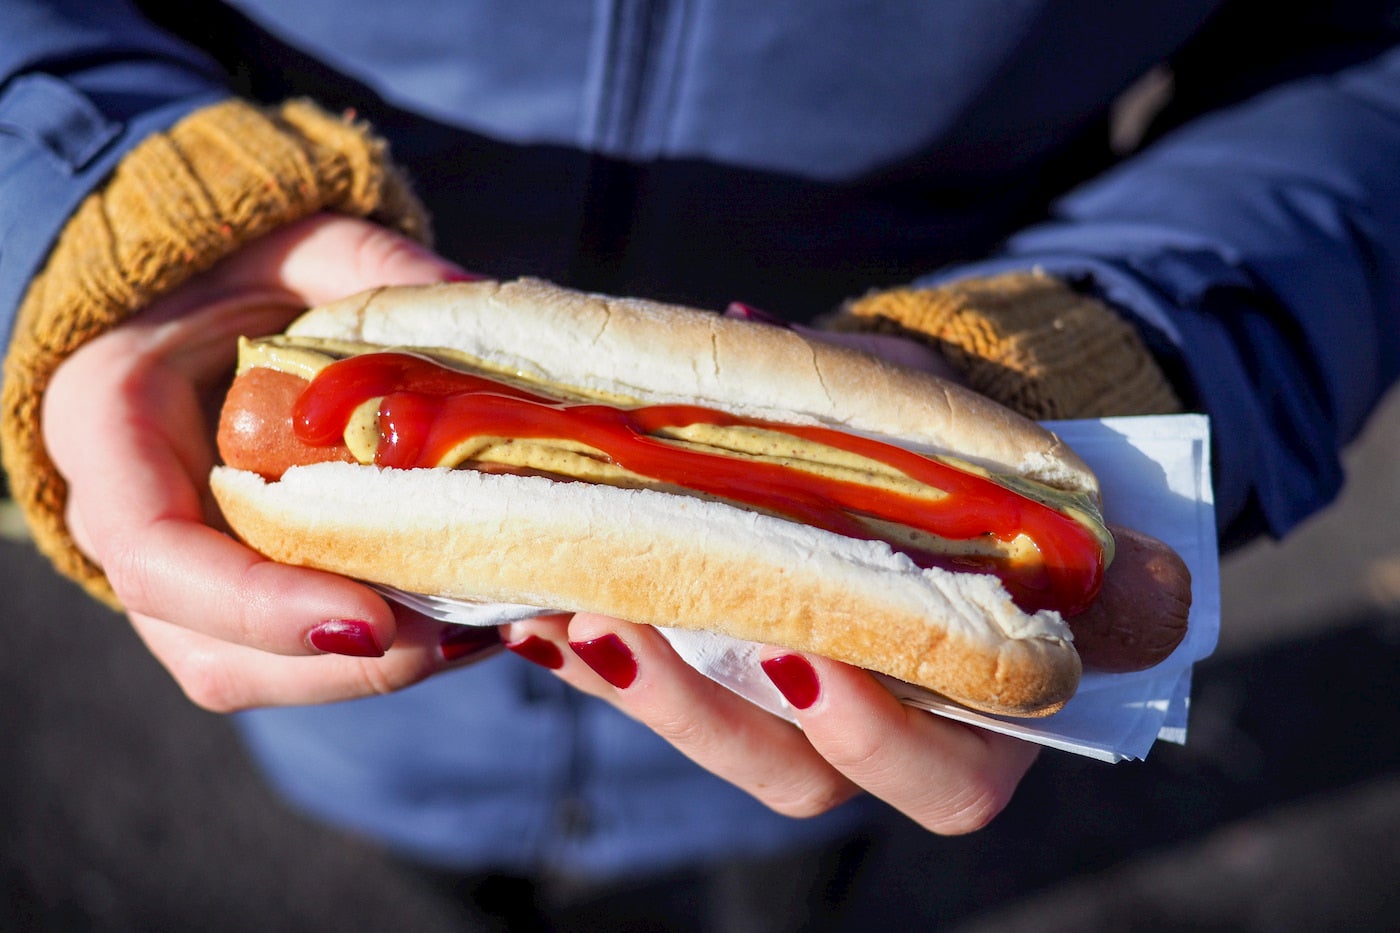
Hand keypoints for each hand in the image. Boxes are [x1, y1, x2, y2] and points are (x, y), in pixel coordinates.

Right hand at [42, 213, 499, 709]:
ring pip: (250, 672)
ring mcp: (176, 573)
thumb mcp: (295, 243)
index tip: (371, 620)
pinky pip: (289, 656)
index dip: (257, 605)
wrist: (200, 302)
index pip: (153, 552)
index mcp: (107, 426)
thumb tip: (474, 302)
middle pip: (206, 646)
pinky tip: (463, 624)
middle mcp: (125, 521)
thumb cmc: (235, 267)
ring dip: (366, 675)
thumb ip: (370, 267)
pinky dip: (375, 657)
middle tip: (462, 636)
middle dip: (335, 664)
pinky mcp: (232, 591)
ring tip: (479, 635)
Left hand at [500, 523, 1177, 834]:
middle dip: (703, 711)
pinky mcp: (718, 661)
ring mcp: (786, 700)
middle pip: (792, 775)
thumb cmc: (983, 457)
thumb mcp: (1029, 479)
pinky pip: (653, 676)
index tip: (811, 656)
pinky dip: (596, 641)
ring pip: (708, 730)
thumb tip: (1159, 595)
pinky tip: (537, 590)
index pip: (940, 775)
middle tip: (626, 625)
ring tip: (560, 600)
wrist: (924, 425)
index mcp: (974, 710)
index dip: (878, 736)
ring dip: (631, 677)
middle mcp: (873, 726)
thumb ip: (1091, 553)